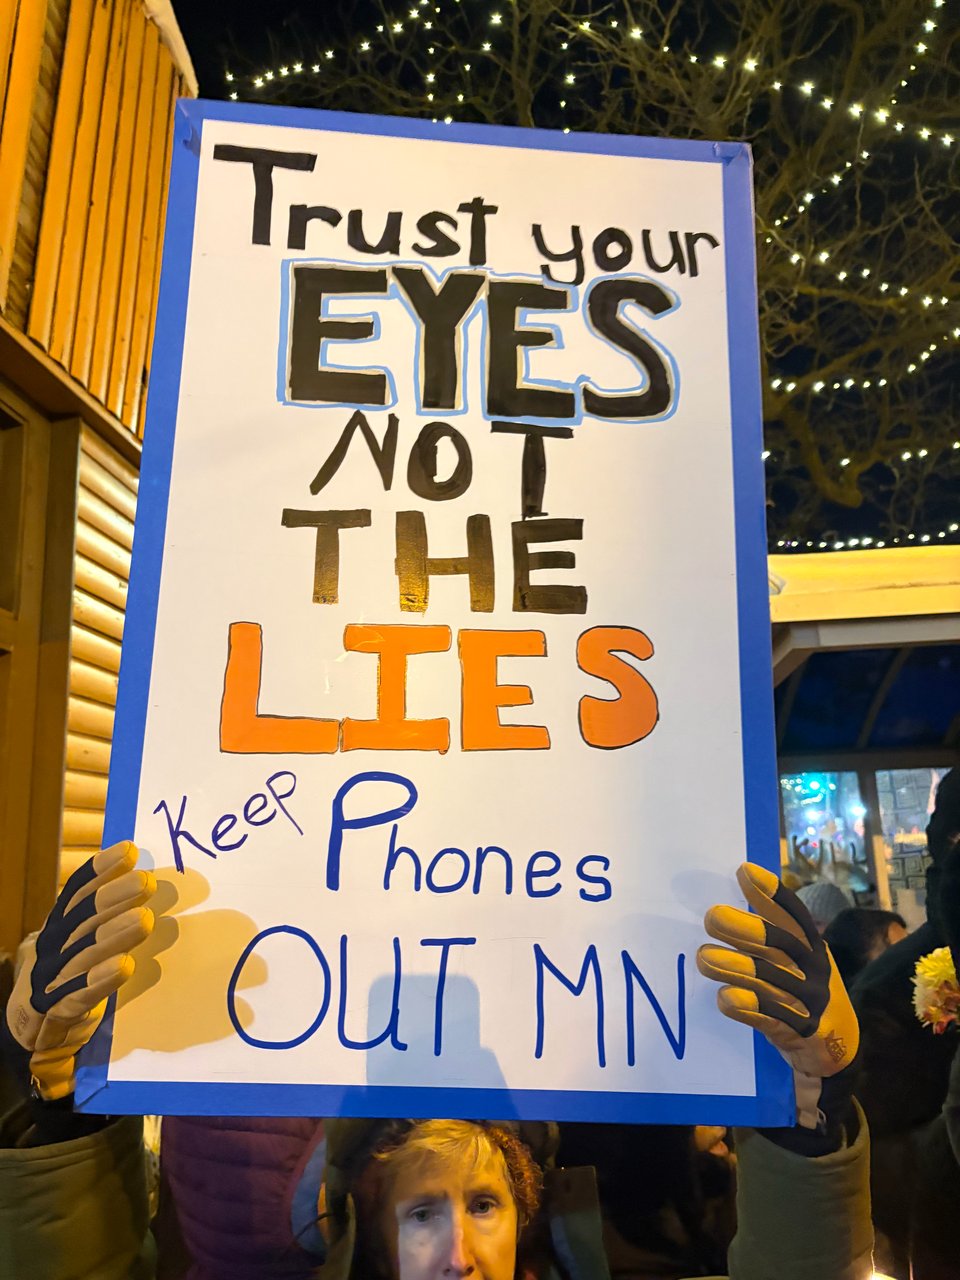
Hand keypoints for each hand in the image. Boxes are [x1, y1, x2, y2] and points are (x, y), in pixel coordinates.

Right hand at [5, 842, 155, 1099]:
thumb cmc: (70, 975)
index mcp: (59, 926)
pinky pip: (80, 995)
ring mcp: (52, 979)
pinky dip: (101, 980)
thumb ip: (106, 914)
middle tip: (146, 882)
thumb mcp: (83, 940)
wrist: (33, 1031)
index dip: (100, 871)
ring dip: (115, 935)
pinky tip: (125, 966)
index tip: (129, 851)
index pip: (76, 893)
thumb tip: (146, 877)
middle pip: (83, 918)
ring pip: (85, 954)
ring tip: (144, 919)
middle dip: (115, 897)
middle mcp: (52, 948)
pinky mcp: (58, 1011)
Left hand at [697, 862, 858, 1128]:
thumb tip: (743, 876)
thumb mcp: (798, 957)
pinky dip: (747, 1007)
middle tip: (711, 917)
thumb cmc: (803, 988)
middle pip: (781, 946)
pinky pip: (771, 1018)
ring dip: (735, 968)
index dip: (773, 894)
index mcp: (813, 946)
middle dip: (746, 930)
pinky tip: (725, 997)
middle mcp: (815, 971)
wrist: (836, 1048)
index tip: (744, 871)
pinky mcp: (800, 1032)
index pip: (795, 915)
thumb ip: (774, 925)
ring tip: (703, 957)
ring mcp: (810, 1002)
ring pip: (769, 982)